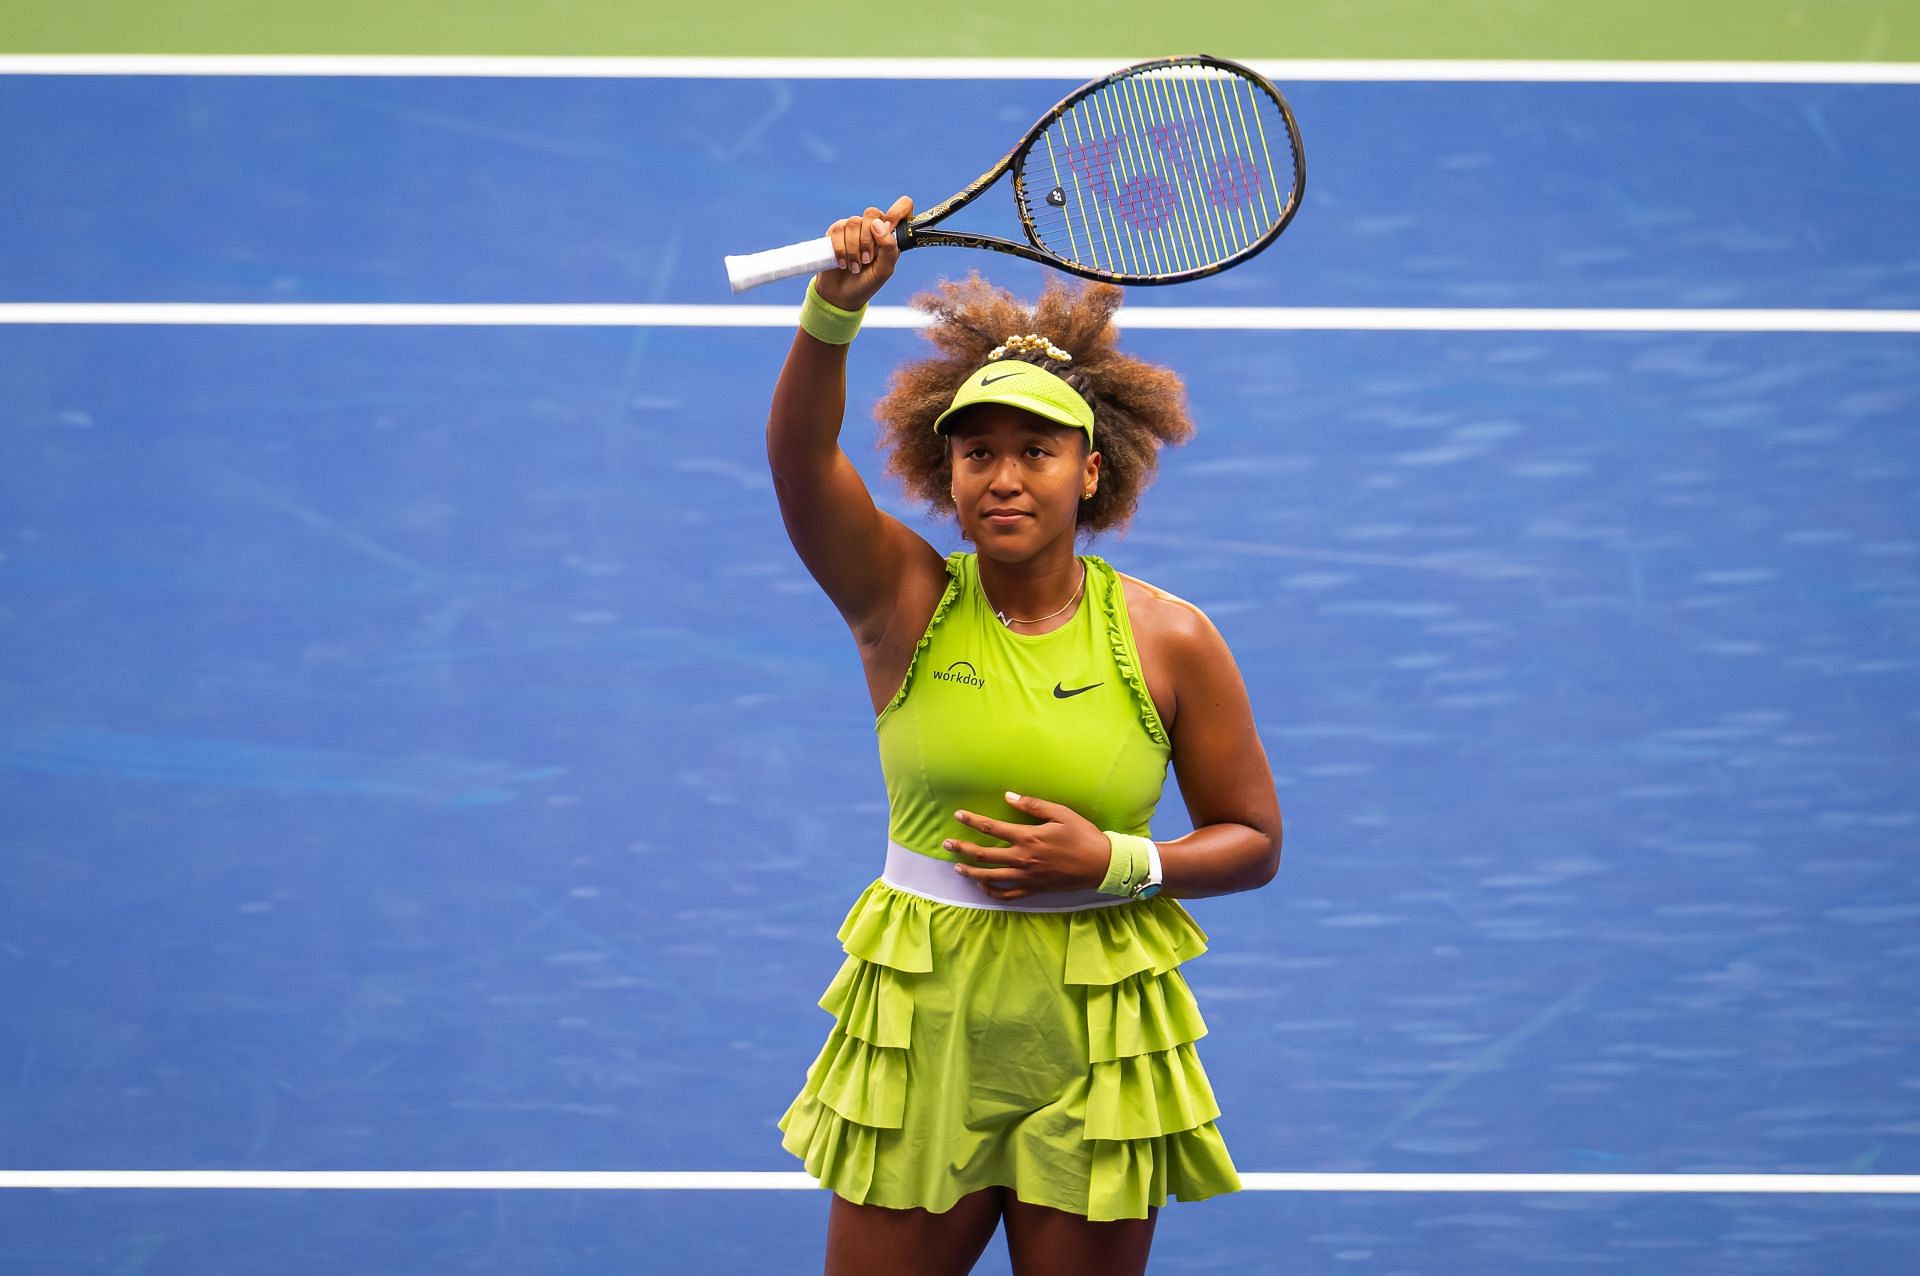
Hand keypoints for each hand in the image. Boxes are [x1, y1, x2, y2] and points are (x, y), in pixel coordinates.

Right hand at [813, 194, 912, 311]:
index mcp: (890, 233)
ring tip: (855, 266)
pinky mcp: (836, 231)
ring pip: (853, 222)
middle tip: (867, 259)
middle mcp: (873, 227)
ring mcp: (854, 227)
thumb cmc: (867, 283)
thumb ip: (889, 248)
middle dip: (868, 239)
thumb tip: (878, 224)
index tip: (890, 228)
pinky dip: (841, 249)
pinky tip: (843, 263)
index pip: (903, 206)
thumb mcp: (884, 270)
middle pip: (872, 213)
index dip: (898, 212)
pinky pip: (838, 229)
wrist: (841, 294)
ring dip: (854, 249)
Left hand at [945, 791, 1112, 900]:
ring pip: (991, 877)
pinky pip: (1007, 894)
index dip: (972, 820)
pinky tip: (983, 886)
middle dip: (962, 848)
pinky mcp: (1034, 889)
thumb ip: (1033, 805)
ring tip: (957, 867)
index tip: (958, 815)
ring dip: (971, 871)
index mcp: (1028, 837)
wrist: (1101, 865)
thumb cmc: (1083, 835)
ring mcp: (1027, 877)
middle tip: (946, 845)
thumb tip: (1009, 796)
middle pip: (984, 854)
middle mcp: (1023, 858)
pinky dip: (992, 891)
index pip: (991, 827)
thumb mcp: (1061, 813)